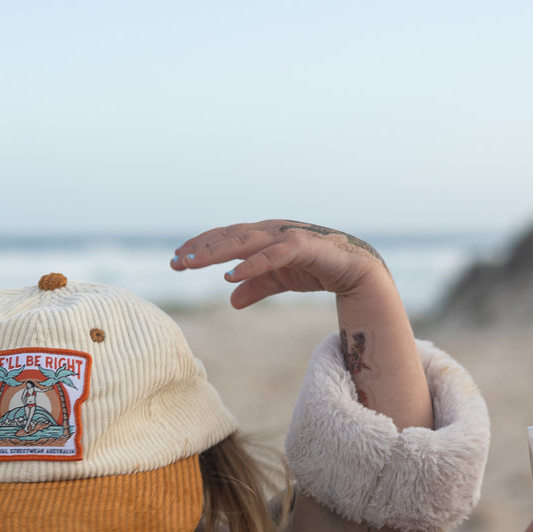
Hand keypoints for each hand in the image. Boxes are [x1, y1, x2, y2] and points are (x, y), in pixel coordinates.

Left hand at [170, 220, 390, 309]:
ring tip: (192, 263)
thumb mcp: (280, 281)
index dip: (199, 247)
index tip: (175, 261)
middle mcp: (271, 231)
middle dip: (200, 248)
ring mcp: (287, 236)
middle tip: (175, 262)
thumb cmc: (317, 268)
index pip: (223, 238)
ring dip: (216, 252)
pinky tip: (229, 276)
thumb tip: (231, 300)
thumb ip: (255, 287)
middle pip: (228, 237)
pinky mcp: (304, 247)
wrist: (358, 270)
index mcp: (263, 236)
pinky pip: (272, 256)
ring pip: (244, 242)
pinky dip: (250, 265)